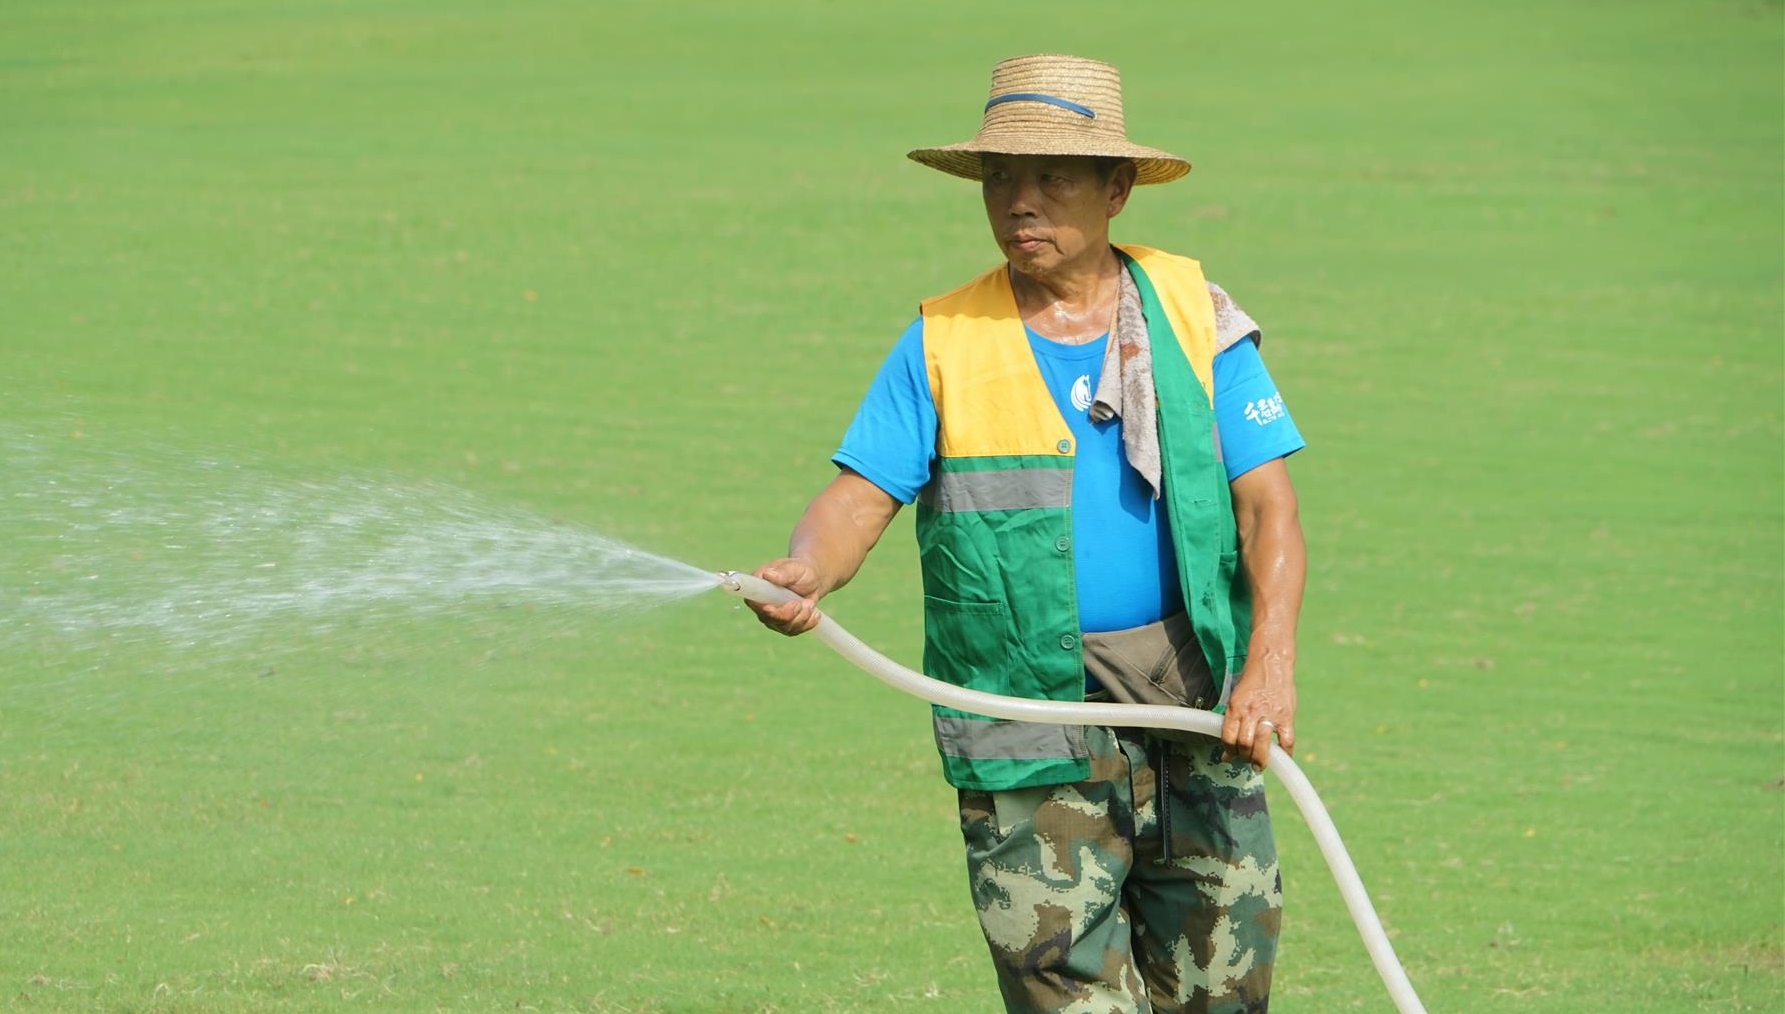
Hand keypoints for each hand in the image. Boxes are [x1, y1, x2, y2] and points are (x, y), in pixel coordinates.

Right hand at [746, 558, 824, 636]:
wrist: (812, 580)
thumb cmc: (800, 570)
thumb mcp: (793, 568)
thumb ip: (782, 572)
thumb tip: (768, 575)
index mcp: (758, 586)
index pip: (752, 601)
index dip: (759, 607)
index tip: (770, 608)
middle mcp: (761, 604)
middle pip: (768, 618)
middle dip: (786, 614)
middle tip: (800, 603)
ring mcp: (772, 616)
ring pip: (783, 626)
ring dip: (801, 617)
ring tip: (810, 603)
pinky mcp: (784, 625)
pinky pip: (794, 631)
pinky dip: (807, 623)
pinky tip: (815, 614)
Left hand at [1220, 651, 1296, 769]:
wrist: (1271, 662)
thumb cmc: (1252, 680)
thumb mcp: (1236, 697)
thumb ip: (1233, 719)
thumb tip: (1228, 744)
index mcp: (1236, 707)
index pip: (1228, 737)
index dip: (1228, 751)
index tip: (1229, 756)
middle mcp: (1251, 712)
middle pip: (1244, 744)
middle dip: (1243, 757)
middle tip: (1246, 761)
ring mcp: (1270, 714)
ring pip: (1262, 745)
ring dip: (1260, 759)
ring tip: (1259, 765)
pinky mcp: (1286, 716)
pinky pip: (1286, 741)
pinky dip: (1285, 753)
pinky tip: (1282, 757)